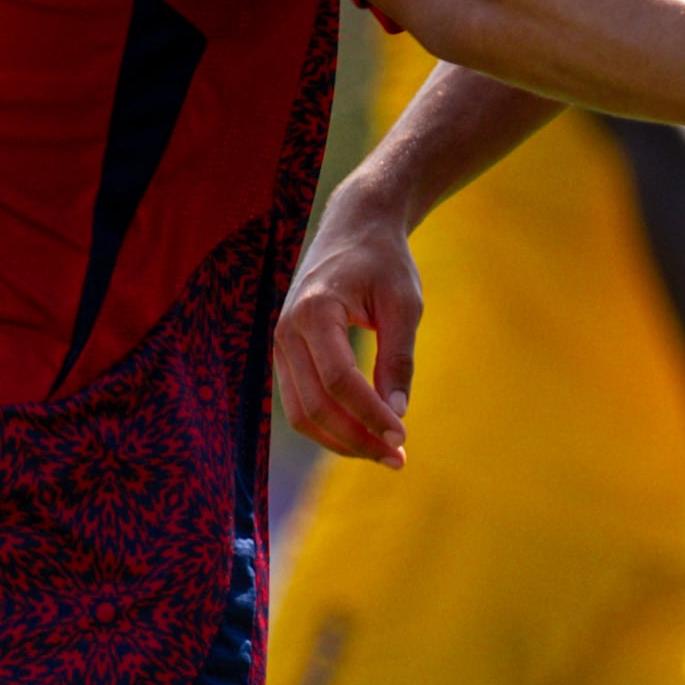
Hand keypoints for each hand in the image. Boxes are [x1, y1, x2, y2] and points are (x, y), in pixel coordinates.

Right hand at [275, 179, 422, 466]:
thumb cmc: (384, 261)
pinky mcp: (285, 355)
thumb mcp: (404, 304)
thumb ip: (398, 358)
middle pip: (315, 406)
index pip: (338, 381)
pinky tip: (365, 435)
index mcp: (314, 312)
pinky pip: (300, 403)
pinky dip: (331, 426)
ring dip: (342, 440)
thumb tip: (397, 415)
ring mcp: (279, 345)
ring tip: (385, 454)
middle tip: (399, 458)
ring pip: (301, 414)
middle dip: (357, 439)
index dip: (370, 415)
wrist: (355, 226)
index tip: (403, 437)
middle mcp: (285, 332)